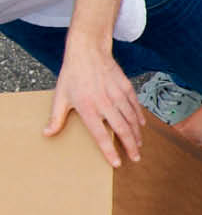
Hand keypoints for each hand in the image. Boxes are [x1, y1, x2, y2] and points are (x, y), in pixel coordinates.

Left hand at [47, 39, 143, 165]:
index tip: (117, 162)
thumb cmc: (72, 75)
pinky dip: (139, 118)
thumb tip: (47, 134)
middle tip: (136, 157)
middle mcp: (105, 103)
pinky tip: (140, 126)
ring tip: (139, 145)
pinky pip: (135, 107)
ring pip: (132, 119)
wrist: (88, 51)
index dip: (109, 150)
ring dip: (137, 134)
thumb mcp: (60, 97)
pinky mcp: (126, 88)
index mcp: (88, 108)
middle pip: (122, 130)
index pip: (101, 135)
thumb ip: (55, 118)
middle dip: (131, 146)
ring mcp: (117, 95)